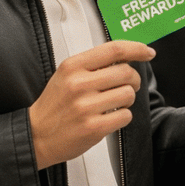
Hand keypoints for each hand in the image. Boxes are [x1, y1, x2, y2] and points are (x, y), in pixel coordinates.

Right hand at [29, 40, 153, 168]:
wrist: (36, 136)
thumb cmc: (55, 105)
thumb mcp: (67, 75)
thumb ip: (93, 64)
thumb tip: (127, 57)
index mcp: (73, 66)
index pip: (114, 49)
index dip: (137, 49)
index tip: (148, 52)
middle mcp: (79, 84)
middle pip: (127, 72)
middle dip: (134, 79)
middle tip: (128, 85)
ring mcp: (86, 106)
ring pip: (129, 94)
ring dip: (128, 99)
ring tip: (114, 103)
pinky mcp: (93, 127)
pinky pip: (125, 115)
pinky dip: (122, 116)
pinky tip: (109, 117)